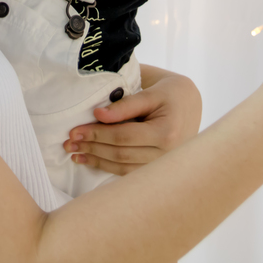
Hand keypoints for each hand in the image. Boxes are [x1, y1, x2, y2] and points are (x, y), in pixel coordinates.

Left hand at [63, 67, 201, 175]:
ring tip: (74, 153)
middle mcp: (168, 154)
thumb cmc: (171, 92)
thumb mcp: (152, 89)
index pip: (124, 135)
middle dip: (91, 148)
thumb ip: (126, 104)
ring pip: (123, 168)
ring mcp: (163, 166)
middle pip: (121, 154)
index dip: (96, 134)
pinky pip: (129, 173)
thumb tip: (98, 114)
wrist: (193, 104)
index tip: (74, 130)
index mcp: (167, 131)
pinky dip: (107, 167)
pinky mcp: (158, 170)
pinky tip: (90, 161)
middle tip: (68, 142)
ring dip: (96, 160)